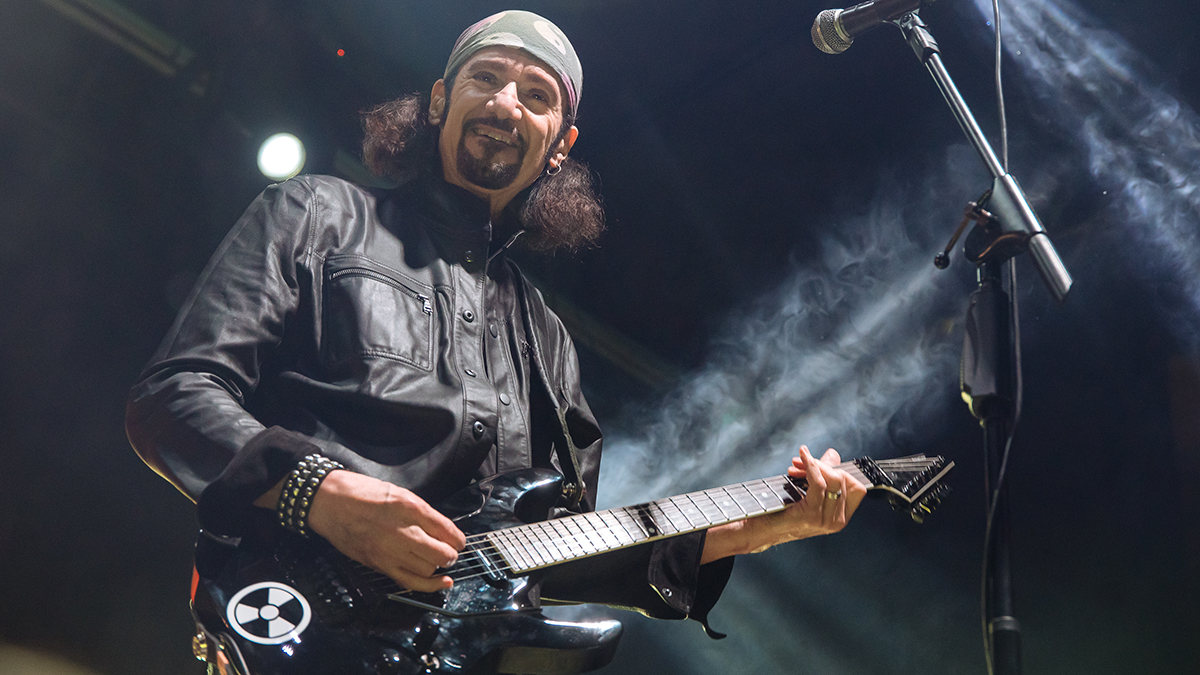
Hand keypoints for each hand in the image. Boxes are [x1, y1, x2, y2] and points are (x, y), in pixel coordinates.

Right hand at [306, 471, 466, 591]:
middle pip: (441, 553)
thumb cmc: (361, 493)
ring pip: (428, 569)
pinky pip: (409, 581)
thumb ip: (422, 512)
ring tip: (438, 562)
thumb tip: (442, 529)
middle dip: (450, 555)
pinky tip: (439, 582)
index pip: (446, 529)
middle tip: (451, 552)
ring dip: (438, 567)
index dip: (457, 538)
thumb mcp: (399, 492)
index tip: (459, 541)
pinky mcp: (378, 564)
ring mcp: (389, 550)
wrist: (329, 502)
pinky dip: (428, 585)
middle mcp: (402, 530)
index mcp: (409, 507)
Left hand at [702, 445, 866, 562]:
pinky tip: (800, 460)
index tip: (822, 462)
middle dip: (822, 464)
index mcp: (840, 517)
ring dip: (813, 464)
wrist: (759, 530)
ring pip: (832, 479)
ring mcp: (825, 520)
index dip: (841, 470)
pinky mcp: (811, 515)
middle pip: (843, 479)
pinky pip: (818, 483)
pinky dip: (810, 467)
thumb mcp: (807, 492)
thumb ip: (823, 475)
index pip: (857, 488)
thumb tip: (833, 455)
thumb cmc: (780, 511)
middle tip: (801, 460)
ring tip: (796, 462)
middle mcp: (837, 521)